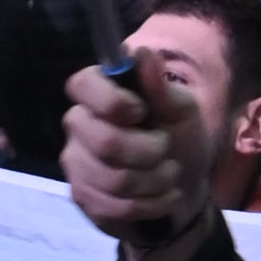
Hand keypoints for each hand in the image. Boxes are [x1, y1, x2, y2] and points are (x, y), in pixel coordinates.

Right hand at [63, 59, 216, 260]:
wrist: (185, 188)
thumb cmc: (180, 138)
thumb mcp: (183, 110)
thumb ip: (162, 87)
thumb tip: (142, 54)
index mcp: (99, 93)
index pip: (82, 85)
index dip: (111, 101)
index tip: (141, 112)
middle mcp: (78, 124)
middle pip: (104, 141)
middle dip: (149, 151)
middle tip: (166, 149)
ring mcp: (76, 163)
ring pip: (113, 179)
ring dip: (155, 180)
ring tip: (169, 175)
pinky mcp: (82, 197)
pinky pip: (113, 206)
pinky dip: (150, 204)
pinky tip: (161, 198)